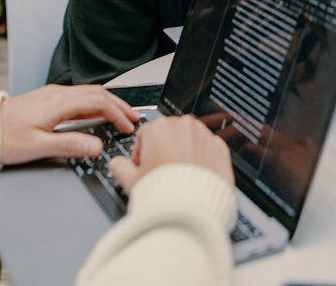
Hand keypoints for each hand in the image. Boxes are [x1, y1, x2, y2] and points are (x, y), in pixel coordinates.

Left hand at [0, 85, 139, 165]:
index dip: (117, 114)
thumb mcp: (37, 146)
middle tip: (133, 117)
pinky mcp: (48, 98)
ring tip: (121, 114)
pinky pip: (80, 96)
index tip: (128, 125)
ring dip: (109, 103)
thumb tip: (96, 146)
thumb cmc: (3, 137)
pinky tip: (96, 112)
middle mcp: (58, 94)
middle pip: (99, 94)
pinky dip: (96, 103)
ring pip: (90, 93)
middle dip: (119, 105)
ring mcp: (53, 94)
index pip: (99, 103)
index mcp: (59, 103)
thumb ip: (70, 145)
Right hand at [109, 115, 233, 195]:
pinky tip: (194, 175)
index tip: (143, 166)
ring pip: (189, 138)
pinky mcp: (219, 147)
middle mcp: (183, 126)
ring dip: (183, 150)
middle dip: (163, 149)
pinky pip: (207, 147)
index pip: (145, 134)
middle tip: (160, 172)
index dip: (142, 152)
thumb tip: (116, 164)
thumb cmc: (162, 194)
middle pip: (168, 133)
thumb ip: (120, 168)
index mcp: (159, 128)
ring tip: (178, 175)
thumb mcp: (131, 182)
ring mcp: (203, 135)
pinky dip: (202, 157)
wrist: (191, 209)